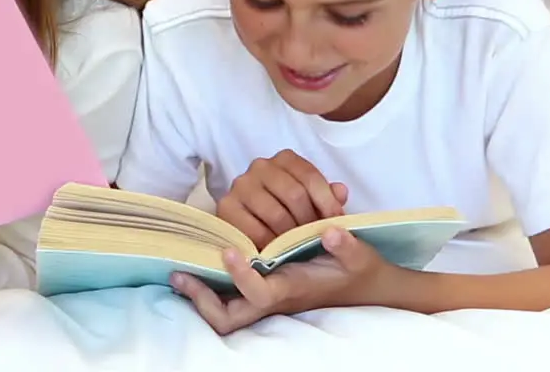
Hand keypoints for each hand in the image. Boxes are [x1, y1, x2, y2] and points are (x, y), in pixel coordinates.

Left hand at [171, 226, 392, 334]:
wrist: (369, 288)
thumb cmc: (360, 271)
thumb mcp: (360, 255)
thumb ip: (346, 245)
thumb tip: (331, 231)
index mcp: (294, 289)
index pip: (261, 294)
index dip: (242, 277)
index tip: (230, 251)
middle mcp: (277, 298)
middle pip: (230, 319)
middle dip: (203, 301)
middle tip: (180, 274)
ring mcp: (269, 299)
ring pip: (226, 314)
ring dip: (201, 297)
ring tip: (180, 273)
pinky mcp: (267, 292)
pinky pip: (232, 301)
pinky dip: (213, 290)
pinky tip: (201, 269)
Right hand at [216, 149, 348, 248]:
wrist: (253, 228)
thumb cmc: (289, 213)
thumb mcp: (313, 204)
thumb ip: (328, 198)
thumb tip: (340, 191)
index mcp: (284, 159)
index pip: (310, 177)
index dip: (327, 202)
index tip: (336, 222)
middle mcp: (260, 166)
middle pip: (294, 194)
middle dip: (309, 222)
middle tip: (315, 240)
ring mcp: (241, 185)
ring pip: (276, 213)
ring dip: (291, 236)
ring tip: (299, 248)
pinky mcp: (226, 207)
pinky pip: (255, 230)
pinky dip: (270, 244)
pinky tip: (278, 252)